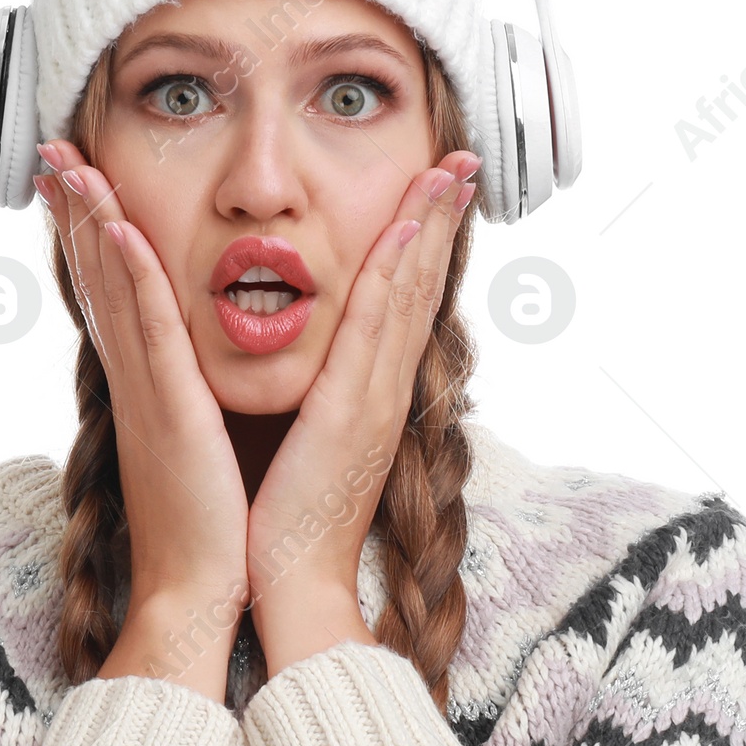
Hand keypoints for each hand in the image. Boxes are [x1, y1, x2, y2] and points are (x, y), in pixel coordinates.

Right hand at [36, 141, 249, 630]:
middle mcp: (137, 381)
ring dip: (88, 220)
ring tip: (66, 161)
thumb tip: (191, 379)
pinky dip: (131, 278)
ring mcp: (147, 393)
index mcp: (148, 388)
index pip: (118, 296)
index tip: (77, 182)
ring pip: (115, 289)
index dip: (92, 235)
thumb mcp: (194, 449)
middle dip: (73, 211)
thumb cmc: (208, 530)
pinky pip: (148, 332)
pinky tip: (116, 229)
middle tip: (50, 149)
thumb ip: (186, 404)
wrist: (196, 594)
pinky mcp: (169, 411)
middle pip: (99, 279)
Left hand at [246, 151, 478, 634]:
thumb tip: (311, 372)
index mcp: (368, 398)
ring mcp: (374, 402)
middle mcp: (382, 393)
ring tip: (444, 169)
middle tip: (462, 159)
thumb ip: (314, 401)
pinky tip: (401, 230)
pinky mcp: (350, 416)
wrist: (290, 586)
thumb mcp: (306, 447)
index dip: (421, 244)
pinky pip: (373, 331)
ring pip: (407, 296)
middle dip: (439, 219)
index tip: (435, 189)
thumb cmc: (283, 524)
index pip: (402, 305)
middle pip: (418, 288)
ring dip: (426, 227)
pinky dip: (392, 277)